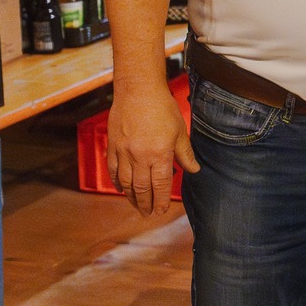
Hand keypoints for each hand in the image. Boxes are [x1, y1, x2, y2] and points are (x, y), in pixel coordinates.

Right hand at [107, 83, 199, 215]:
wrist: (138, 91)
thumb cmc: (162, 109)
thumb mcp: (179, 132)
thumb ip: (185, 154)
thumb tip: (193, 170)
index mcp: (159, 154)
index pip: (160, 185)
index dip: (160, 201)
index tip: (161, 211)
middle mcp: (139, 157)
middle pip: (141, 188)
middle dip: (145, 204)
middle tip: (148, 214)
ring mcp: (123, 152)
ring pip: (125, 182)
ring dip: (131, 197)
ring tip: (136, 205)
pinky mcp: (112, 146)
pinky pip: (112, 170)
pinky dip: (116, 182)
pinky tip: (121, 188)